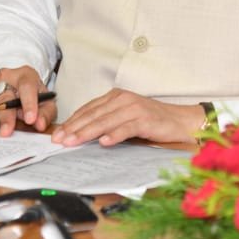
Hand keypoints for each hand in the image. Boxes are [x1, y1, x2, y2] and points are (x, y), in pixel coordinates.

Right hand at [0, 66, 56, 137]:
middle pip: (5, 96)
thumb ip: (45, 113)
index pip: (27, 87)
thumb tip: (40, 124)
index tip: (30, 119)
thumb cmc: (33, 94)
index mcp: (26, 76)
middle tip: (6, 133)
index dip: (29, 103)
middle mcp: (7, 78)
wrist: (18, 83)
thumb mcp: (46, 101)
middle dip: (5, 116)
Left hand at [50, 88, 204, 146]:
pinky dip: (114, 135)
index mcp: (115, 96)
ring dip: (87, 132)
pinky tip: (103, 142)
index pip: (88, 109)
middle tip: (59, 140)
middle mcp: (123, 99)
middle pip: (93, 115)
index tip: (57, 134)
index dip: (72, 121)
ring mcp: (134, 108)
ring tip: (73, 142)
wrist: (180, 121)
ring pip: (105, 121)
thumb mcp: (125, 117)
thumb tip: (81, 134)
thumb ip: (107, 121)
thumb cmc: (151, 121)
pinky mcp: (145, 119)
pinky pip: (126, 128)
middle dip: (74, 128)